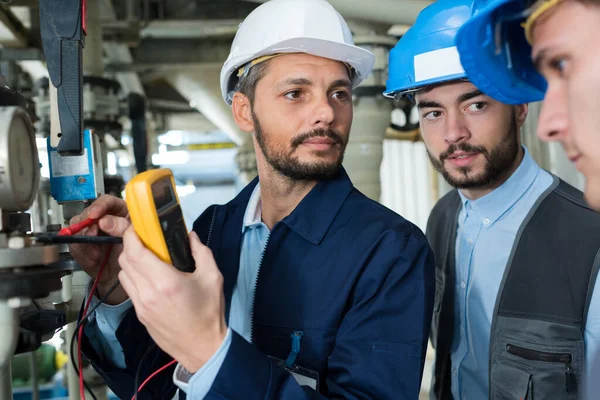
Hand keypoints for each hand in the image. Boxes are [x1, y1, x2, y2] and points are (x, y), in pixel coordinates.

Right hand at [68, 194, 130, 303]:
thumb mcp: (132, 236)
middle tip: (92, 234)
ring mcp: (91, 229)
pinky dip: (82, 250)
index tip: (94, 214)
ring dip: (84, 237)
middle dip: (88, 223)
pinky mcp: (81, 242)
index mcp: (120, 211)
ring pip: (78, 225)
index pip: (107, 201)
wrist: (124, 273)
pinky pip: (74, 242)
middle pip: (89, 212)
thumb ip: (121, 226)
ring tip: (96, 249)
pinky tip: (94, 256)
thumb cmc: (133, 251)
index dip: (99, 206)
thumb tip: (105, 220)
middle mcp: (104, 218)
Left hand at [118, 227, 226, 371]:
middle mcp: (148, 293)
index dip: (131, 236)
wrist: (202, 348)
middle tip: (145, 240)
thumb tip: (190, 236)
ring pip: (123, 275)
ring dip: (130, 262)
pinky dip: (134, 277)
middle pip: (125, 260)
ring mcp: (141, 305)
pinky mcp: (140, 314)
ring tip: (147, 259)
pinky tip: (149, 277)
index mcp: (165, 281)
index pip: (135, 252)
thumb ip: (201, 252)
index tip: (137, 227)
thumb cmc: (209, 313)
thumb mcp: (213, 277)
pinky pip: (129, 289)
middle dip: (130, 246)